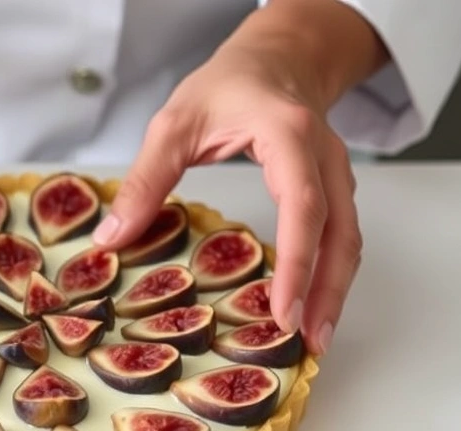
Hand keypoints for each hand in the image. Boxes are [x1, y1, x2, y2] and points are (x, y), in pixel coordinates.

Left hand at [92, 0, 386, 354]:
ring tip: (314, 339)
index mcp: (288, 133)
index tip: (282, 309)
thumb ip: (146, 180)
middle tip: (309, 343)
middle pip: (340, 232)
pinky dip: (330, 274)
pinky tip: (311, 304)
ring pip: (348, 239)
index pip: (302, 203)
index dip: (297, 260)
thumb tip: (111, 239)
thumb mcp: (174, 123)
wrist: (276, 58)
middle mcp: (324, 156)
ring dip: (335, 290)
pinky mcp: (335, 188)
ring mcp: (336, 172)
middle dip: (328, 291)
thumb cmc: (228, 85)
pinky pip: (340, 235)